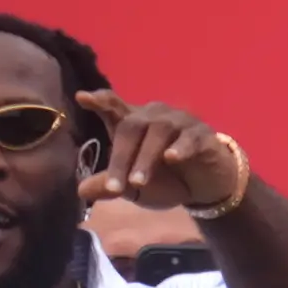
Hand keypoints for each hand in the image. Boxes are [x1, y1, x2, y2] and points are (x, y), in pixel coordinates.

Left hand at [74, 93, 242, 211]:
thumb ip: (110, 186)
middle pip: (132, 126)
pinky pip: (189, 138)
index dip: (99, 100)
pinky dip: (180, 147)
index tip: (82, 97)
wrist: (206, 187)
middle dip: (121, 156)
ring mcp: (180, 123)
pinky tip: (171, 158)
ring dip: (146, 158)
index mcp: (133, 123)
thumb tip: (81, 190)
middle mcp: (154, 116)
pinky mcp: (202, 135)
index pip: (113, 106)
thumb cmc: (166, 180)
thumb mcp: (134, 189)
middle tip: (114, 187)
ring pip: (159, 131)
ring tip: (138, 182)